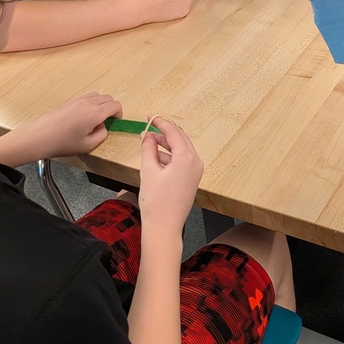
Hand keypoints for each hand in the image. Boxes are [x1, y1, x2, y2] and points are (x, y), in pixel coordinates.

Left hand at [22, 92, 121, 159]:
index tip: (116, 122)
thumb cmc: (64, 143)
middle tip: (107, 121)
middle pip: (108, 97)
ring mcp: (78, 100)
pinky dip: (92, 103)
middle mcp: (88, 103)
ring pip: (98, 95)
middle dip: (111, 108)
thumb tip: (103, 127)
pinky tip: (84, 116)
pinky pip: (87, 97)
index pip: (115, 105)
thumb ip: (101, 135)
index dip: (119, 113)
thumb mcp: (88, 145)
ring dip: (102, 104)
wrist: (40, 137)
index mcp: (95, 113)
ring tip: (95, 118)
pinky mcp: (70, 101)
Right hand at [138, 118, 203, 233]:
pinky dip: (169, 155)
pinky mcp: (192, 179)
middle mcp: (195, 162)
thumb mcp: (148, 170)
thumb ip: (148, 148)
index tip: (150, 116)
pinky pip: (182, 160)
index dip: (160, 122)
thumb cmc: (156, 202)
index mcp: (186, 158)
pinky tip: (155, 156)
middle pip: (180, 138)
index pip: (174, 132)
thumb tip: (148, 135)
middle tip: (149, 124)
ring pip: (181, 149)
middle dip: (164, 131)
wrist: (164, 227)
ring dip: (166, 143)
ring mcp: (195, 171)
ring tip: (148, 140)